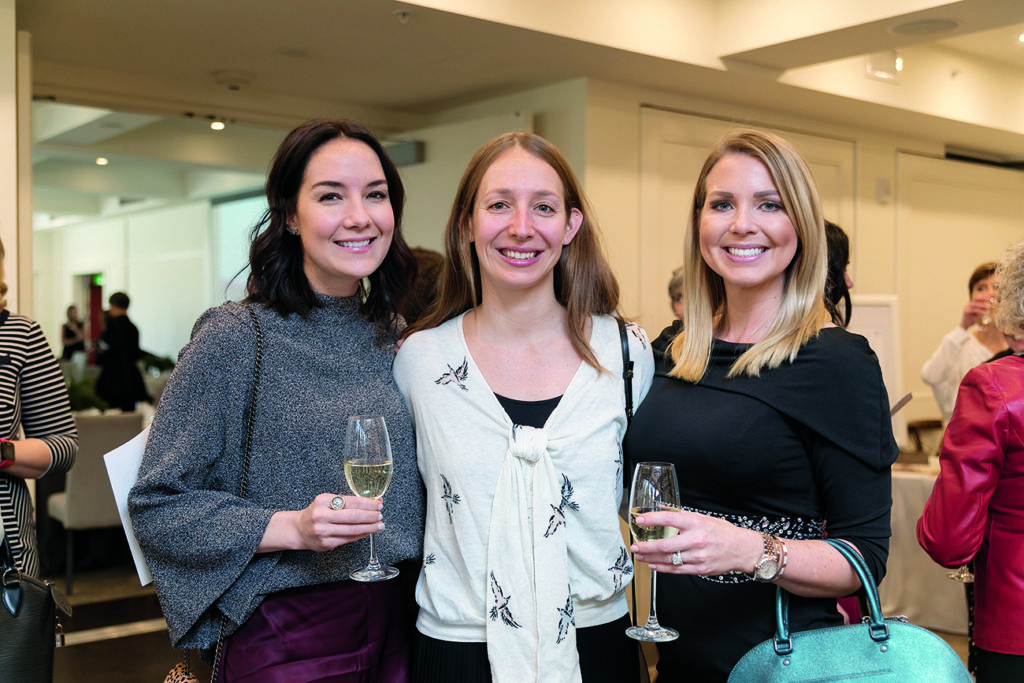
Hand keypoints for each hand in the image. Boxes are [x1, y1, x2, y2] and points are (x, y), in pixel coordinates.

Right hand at [260, 493, 383, 552]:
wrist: (299, 529)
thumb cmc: (317, 513)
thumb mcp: (327, 501)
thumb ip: (348, 501)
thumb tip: (373, 501)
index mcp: (322, 501)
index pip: (350, 501)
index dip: (367, 503)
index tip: (377, 504)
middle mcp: (321, 516)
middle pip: (353, 516)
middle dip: (370, 516)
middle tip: (380, 515)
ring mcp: (323, 531)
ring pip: (352, 530)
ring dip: (369, 527)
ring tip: (379, 525)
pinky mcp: (326, 543)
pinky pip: (348, 539)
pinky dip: (361, 535)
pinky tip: (368, 531)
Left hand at [630, 509, 760, 576]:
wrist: (742, 549)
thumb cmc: (722, 532)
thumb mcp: (703, 517)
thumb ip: (681, 515)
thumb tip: (661, 509)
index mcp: (696, 523)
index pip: (668, 520)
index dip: (651, 520)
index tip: (640, 520)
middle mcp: (696, 540)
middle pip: (665, 544)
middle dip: (646, 546)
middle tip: (635, 545)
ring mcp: (697, 556)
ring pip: (668, 559)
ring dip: (650, 558)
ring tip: (639, 555)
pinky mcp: (699, 568)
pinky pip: (676, 569)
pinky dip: (662, 567)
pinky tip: (653, 564)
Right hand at [960, 295, 991, 328]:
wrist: (965, 325)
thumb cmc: (973, 319)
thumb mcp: (979, 313)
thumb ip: (982, 309)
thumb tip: (990, 306)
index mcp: (971, 304)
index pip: (978, 297)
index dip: (984, 295)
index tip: (991, 295)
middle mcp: (968, 304)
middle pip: (975, 298)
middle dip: (983, 297)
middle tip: (990, 299)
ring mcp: (967, 307)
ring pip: (975, 304)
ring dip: (983, 305)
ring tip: (989, 306)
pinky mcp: (966, 312)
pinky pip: (974, 310)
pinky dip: (980, 310)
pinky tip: (985, 311)